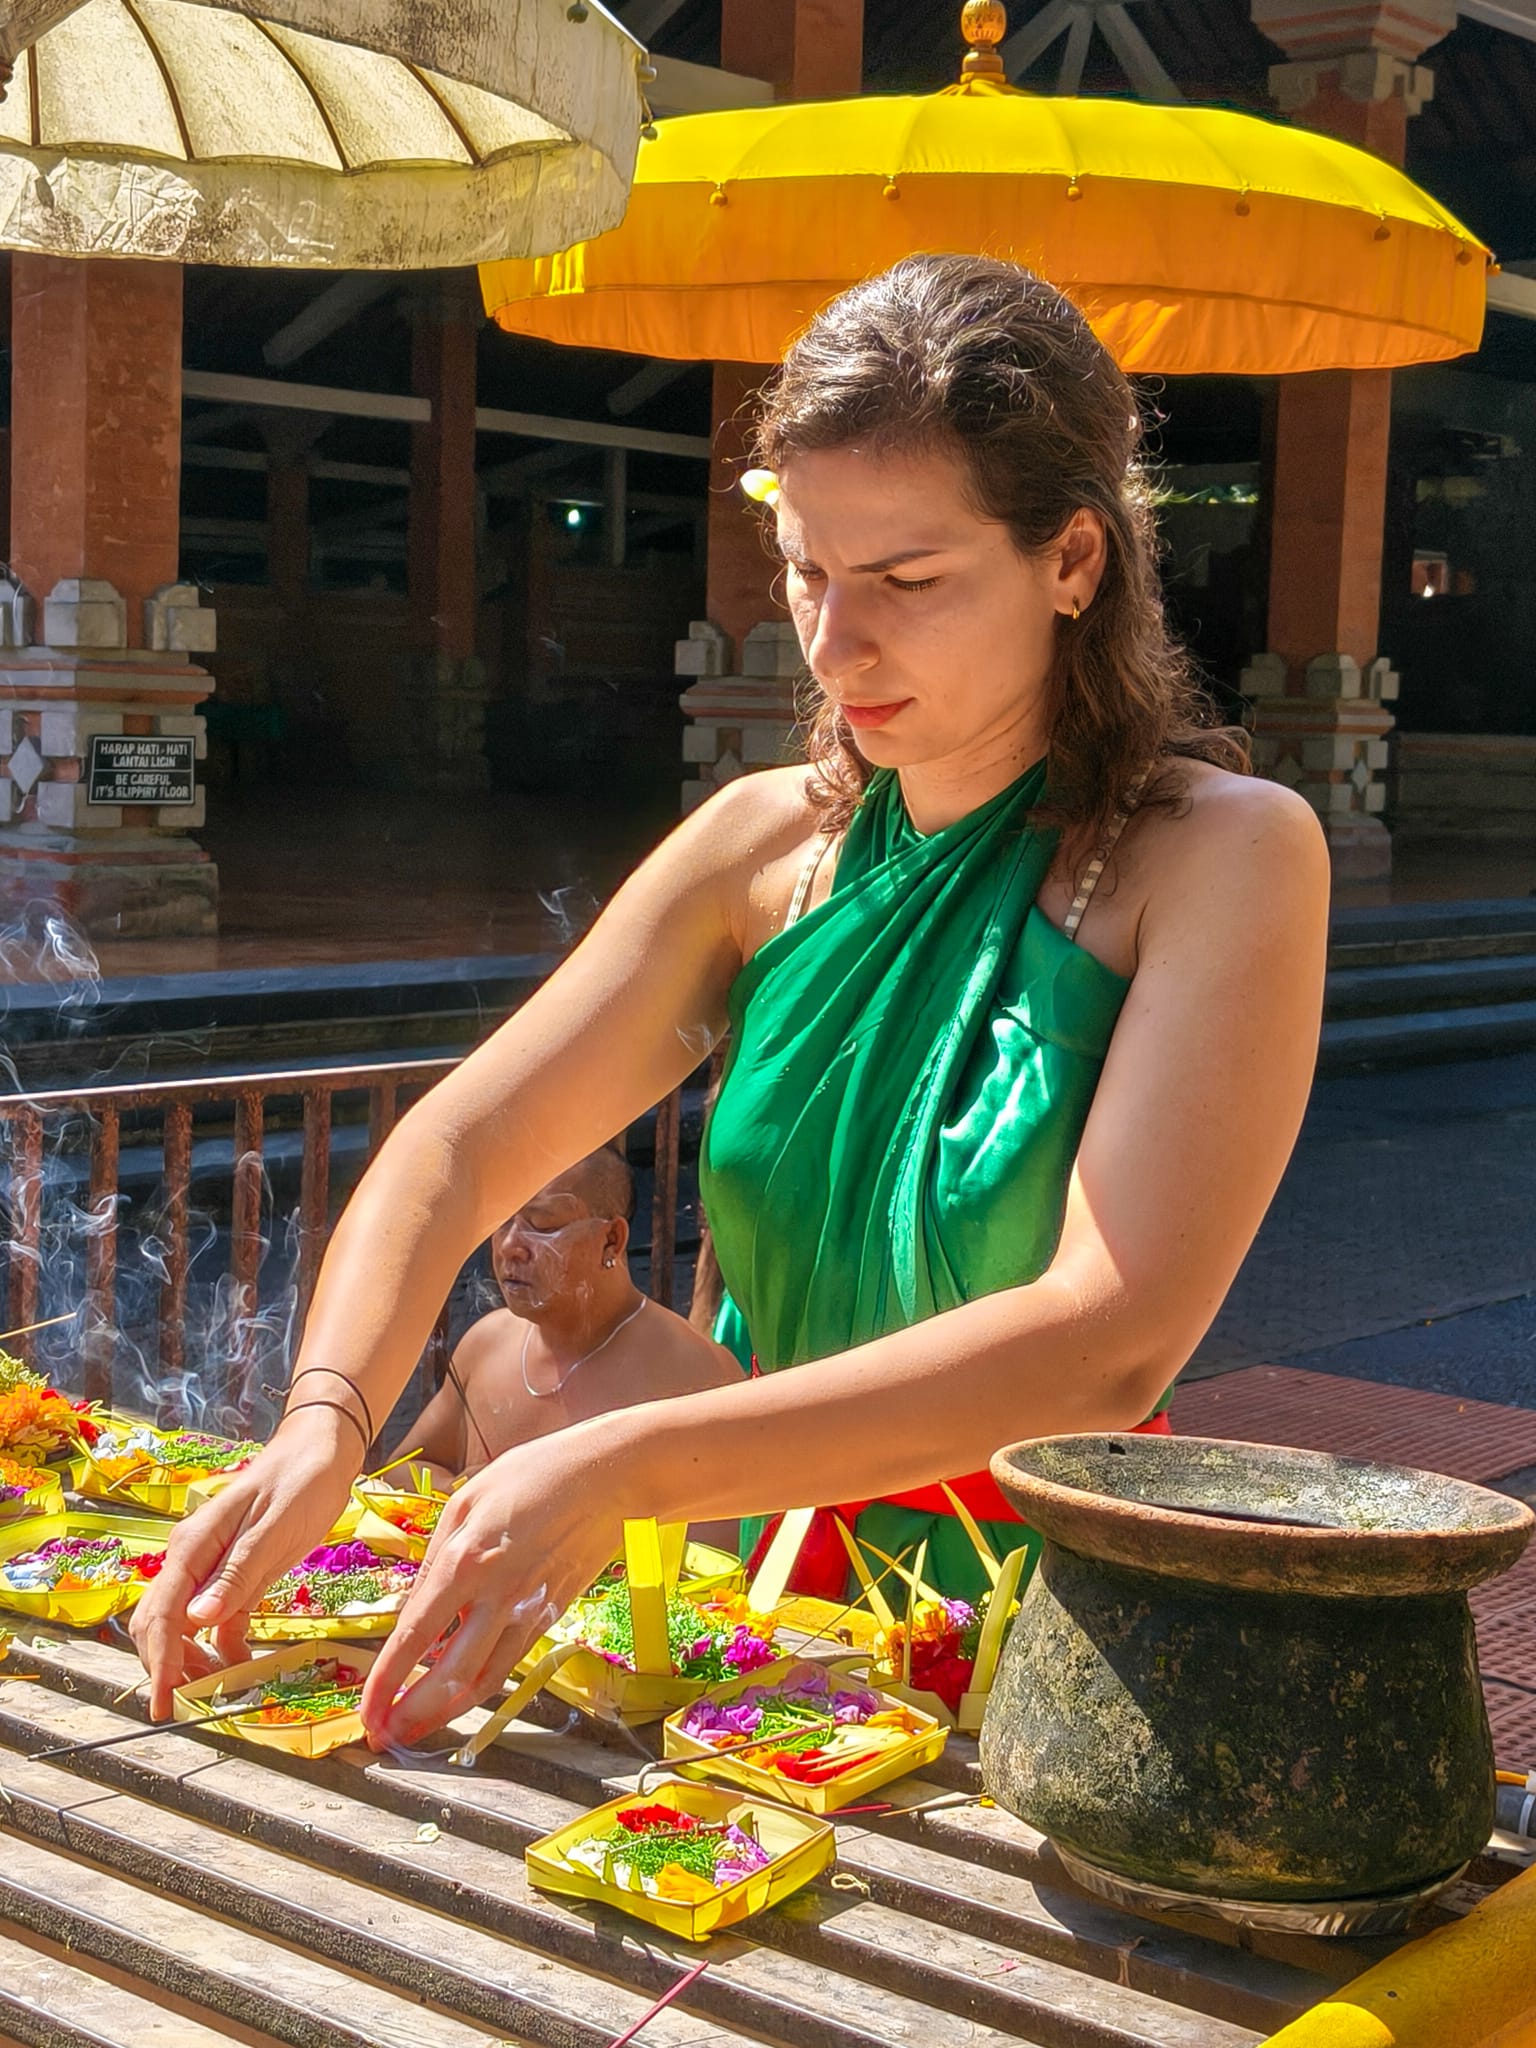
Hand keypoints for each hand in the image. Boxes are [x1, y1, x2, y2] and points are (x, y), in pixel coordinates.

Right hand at [130, 1412, 358, 1717]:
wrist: (322, 1451)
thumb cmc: (301, 1481)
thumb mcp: (275, 1529)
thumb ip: (238, 1574)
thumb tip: (198, 1621)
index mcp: (193, 1546)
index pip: (163, 1613)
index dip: (160, 1662)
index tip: (162, 1704)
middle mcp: (192, 1559)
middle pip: (161, 1624)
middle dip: (168, 1667)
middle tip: (188, 1707)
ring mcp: (211, 1568)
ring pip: (184, 1626)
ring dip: (191, 1661)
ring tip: (213, 1692)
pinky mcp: (236, 1575)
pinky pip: (216, 1619)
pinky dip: (220, 1647)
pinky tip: (239, 1667)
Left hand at [359, 1423, 626, 1750]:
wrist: (609, 1475)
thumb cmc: (533, 1475)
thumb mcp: (466, 1500)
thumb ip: (436, 1558)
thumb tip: (415, 1608)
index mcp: (465, 1562)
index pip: (414, 1638)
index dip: (385, 1683)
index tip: (365, 1711)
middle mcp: (496, 1597)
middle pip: (448, 1678)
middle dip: (410, 1717)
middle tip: (382, 1739)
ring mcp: (528, 1611)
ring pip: (482, 1682)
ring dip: (443, 1716)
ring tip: (413, 1733)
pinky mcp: (550, 1616)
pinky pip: (508, 1663)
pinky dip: (479, 1688)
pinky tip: (457, 1695)